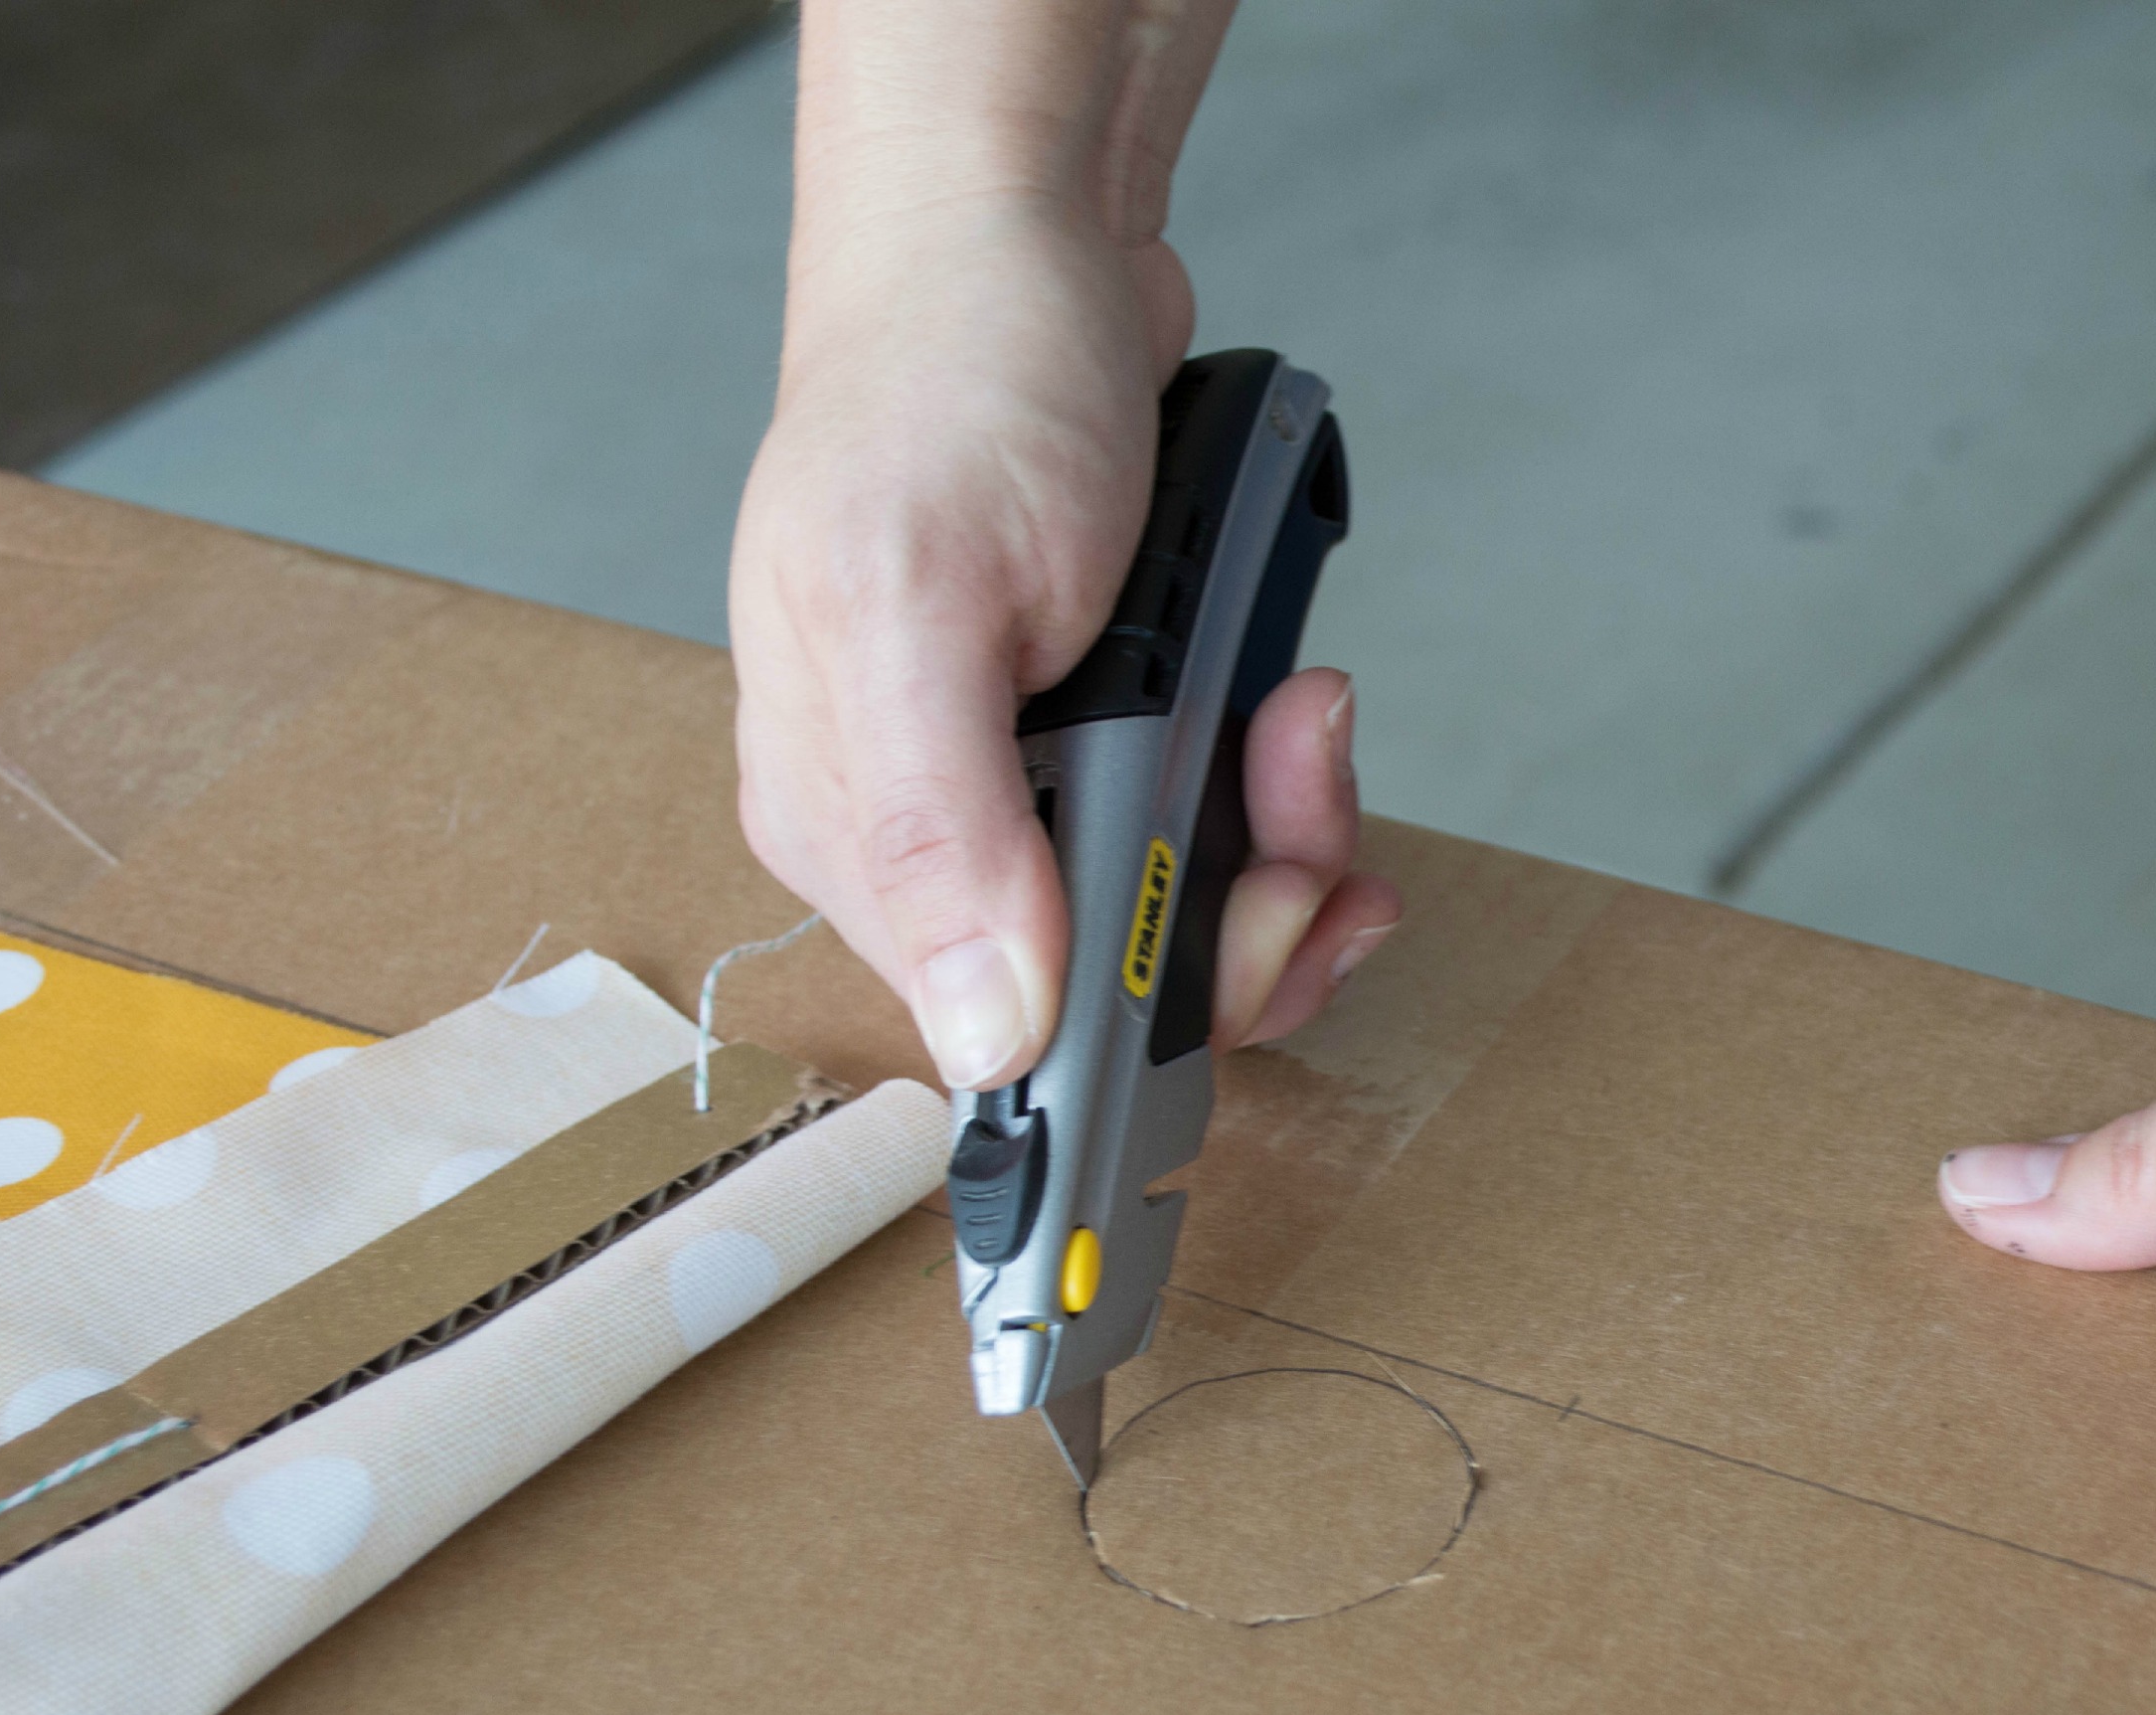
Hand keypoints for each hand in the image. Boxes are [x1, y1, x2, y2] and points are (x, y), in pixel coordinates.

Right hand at [728, 198, 1397, 1088]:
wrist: (1022, 238)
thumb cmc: (947, 384)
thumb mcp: (923, 602)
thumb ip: (943, 830)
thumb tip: (980, 1035)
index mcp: (848, 830)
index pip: (1008, 1027)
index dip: (1146, 1008)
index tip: (1249, 926)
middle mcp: (929, 827)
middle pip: (1121, 978)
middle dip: (1247, 902)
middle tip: (1301, 785)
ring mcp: (1028, 774)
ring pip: (1190, 905)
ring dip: (1288, 830)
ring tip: (1307, 711)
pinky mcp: (1111, 725)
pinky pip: (1221, 820)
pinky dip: (1285, 779)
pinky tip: (1300, 700)